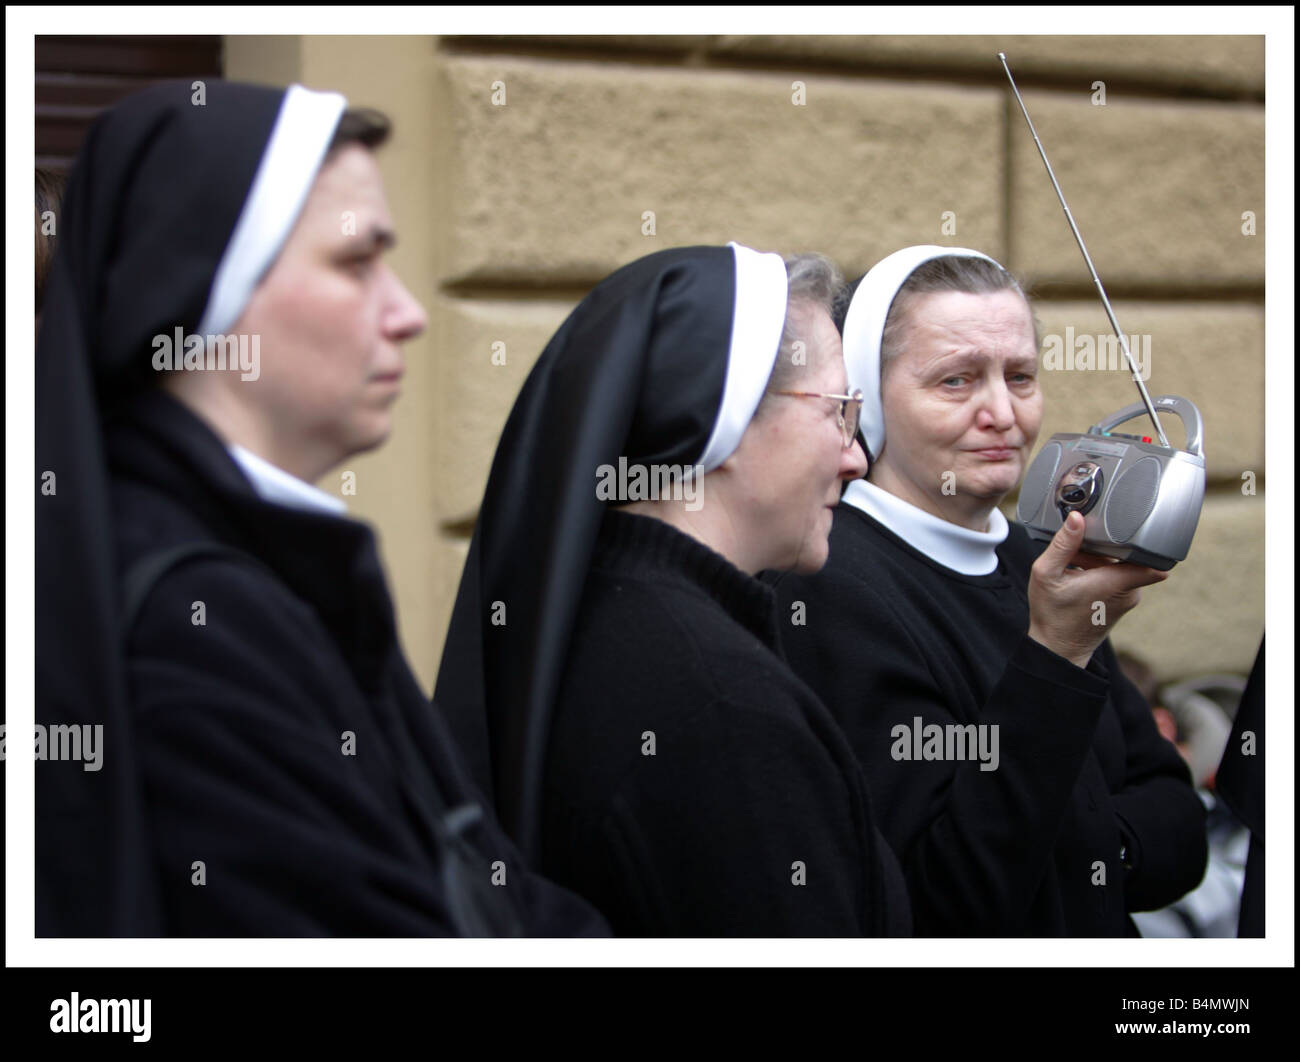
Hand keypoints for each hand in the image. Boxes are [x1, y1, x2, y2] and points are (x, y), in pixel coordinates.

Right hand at [1027, 512, 1168, 667]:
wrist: (1058, 648)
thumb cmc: (1052, 615)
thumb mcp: (1047, 574)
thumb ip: (1063, 544)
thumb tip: (1076, 518)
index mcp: (1116, 581)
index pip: (1153, 557)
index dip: (1145, 540)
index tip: (1129, 530)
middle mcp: (1130, 591)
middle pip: (1128, 556)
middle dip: (1104, 548)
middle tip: (1078, 553)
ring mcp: (1129, 599)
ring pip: (1122, 566)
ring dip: (1100, 560)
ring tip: (1075, 565)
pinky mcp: (1123, 604)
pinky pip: (1118, 578)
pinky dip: (1100, 573)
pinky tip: (1079, 576)